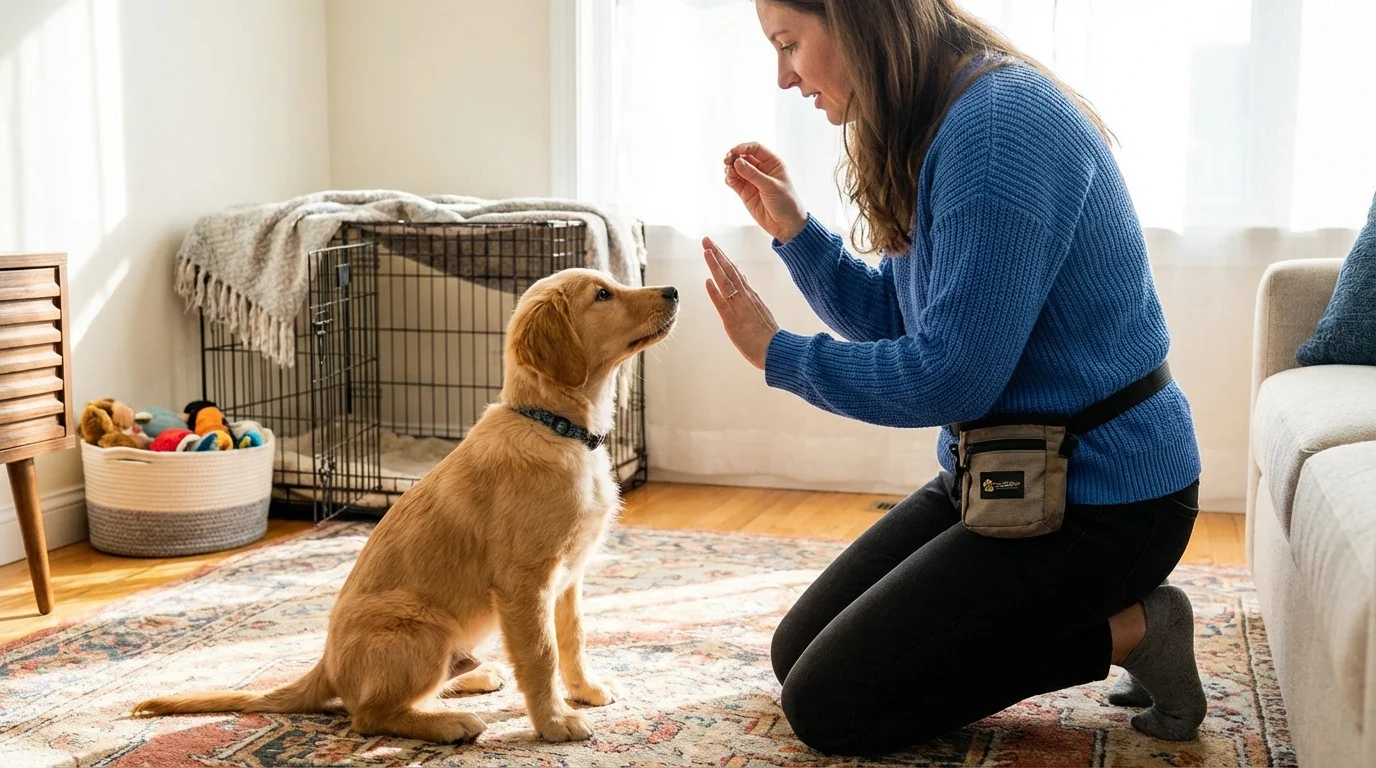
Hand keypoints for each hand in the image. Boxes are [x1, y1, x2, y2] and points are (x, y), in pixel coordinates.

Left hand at [703, 237, 779, 370]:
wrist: (777, 351)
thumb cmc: (767, 335)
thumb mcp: (759, 310)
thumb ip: (750, 294)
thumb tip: (743, 279)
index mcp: (750, 296)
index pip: (735, 272)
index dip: (723, 258)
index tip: (713, 246)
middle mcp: (745, 298)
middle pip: (730, 271)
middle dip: (717, 254)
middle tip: (706, 239)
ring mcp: (740, 308)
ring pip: (726, 283)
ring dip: (716, 266)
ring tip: (706, 251)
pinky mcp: (734, 322)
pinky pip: (723, 305)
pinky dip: (715, 292)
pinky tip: (708, 281)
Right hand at [724, 142, 807, 243]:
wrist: (786, 225)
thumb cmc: (786, 203)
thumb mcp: (771, 187)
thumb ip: (753, 174)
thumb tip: (737, 162)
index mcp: (773, 163)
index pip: (756, 148)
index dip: (743, 148)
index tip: (733, 152)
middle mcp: (762, 170)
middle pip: (744, 157)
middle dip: (734, 157)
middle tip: (726, 161)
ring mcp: (753, 181)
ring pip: (737, 169)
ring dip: (730, 168)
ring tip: (729, 173)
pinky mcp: (746, 192)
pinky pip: (734, 181)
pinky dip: (730, 179)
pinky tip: (729, 180)